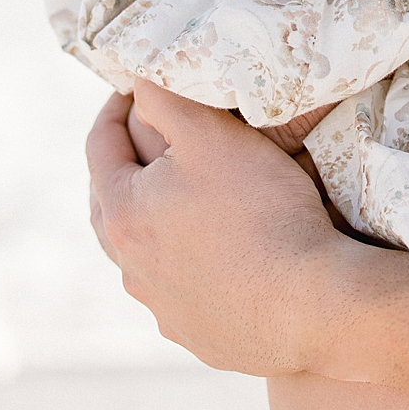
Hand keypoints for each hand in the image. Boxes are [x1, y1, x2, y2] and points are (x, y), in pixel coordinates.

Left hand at [87, 82, 347, 376]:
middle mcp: (130, 268)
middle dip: (123, 163)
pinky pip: (178, 286)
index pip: (100, 146)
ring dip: (152, 217)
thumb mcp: (211, 135)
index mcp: (123, 215)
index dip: (115, 106)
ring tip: (182, 192)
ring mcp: (161, 307)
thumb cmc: (260, 210)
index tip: (138, 85)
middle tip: (147, 135)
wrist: (308, 305)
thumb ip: (167, 98)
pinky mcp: (196, 334)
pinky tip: (218, 249)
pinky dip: (186, 259)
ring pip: (142, 251)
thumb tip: (138, 76)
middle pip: (109, 205)